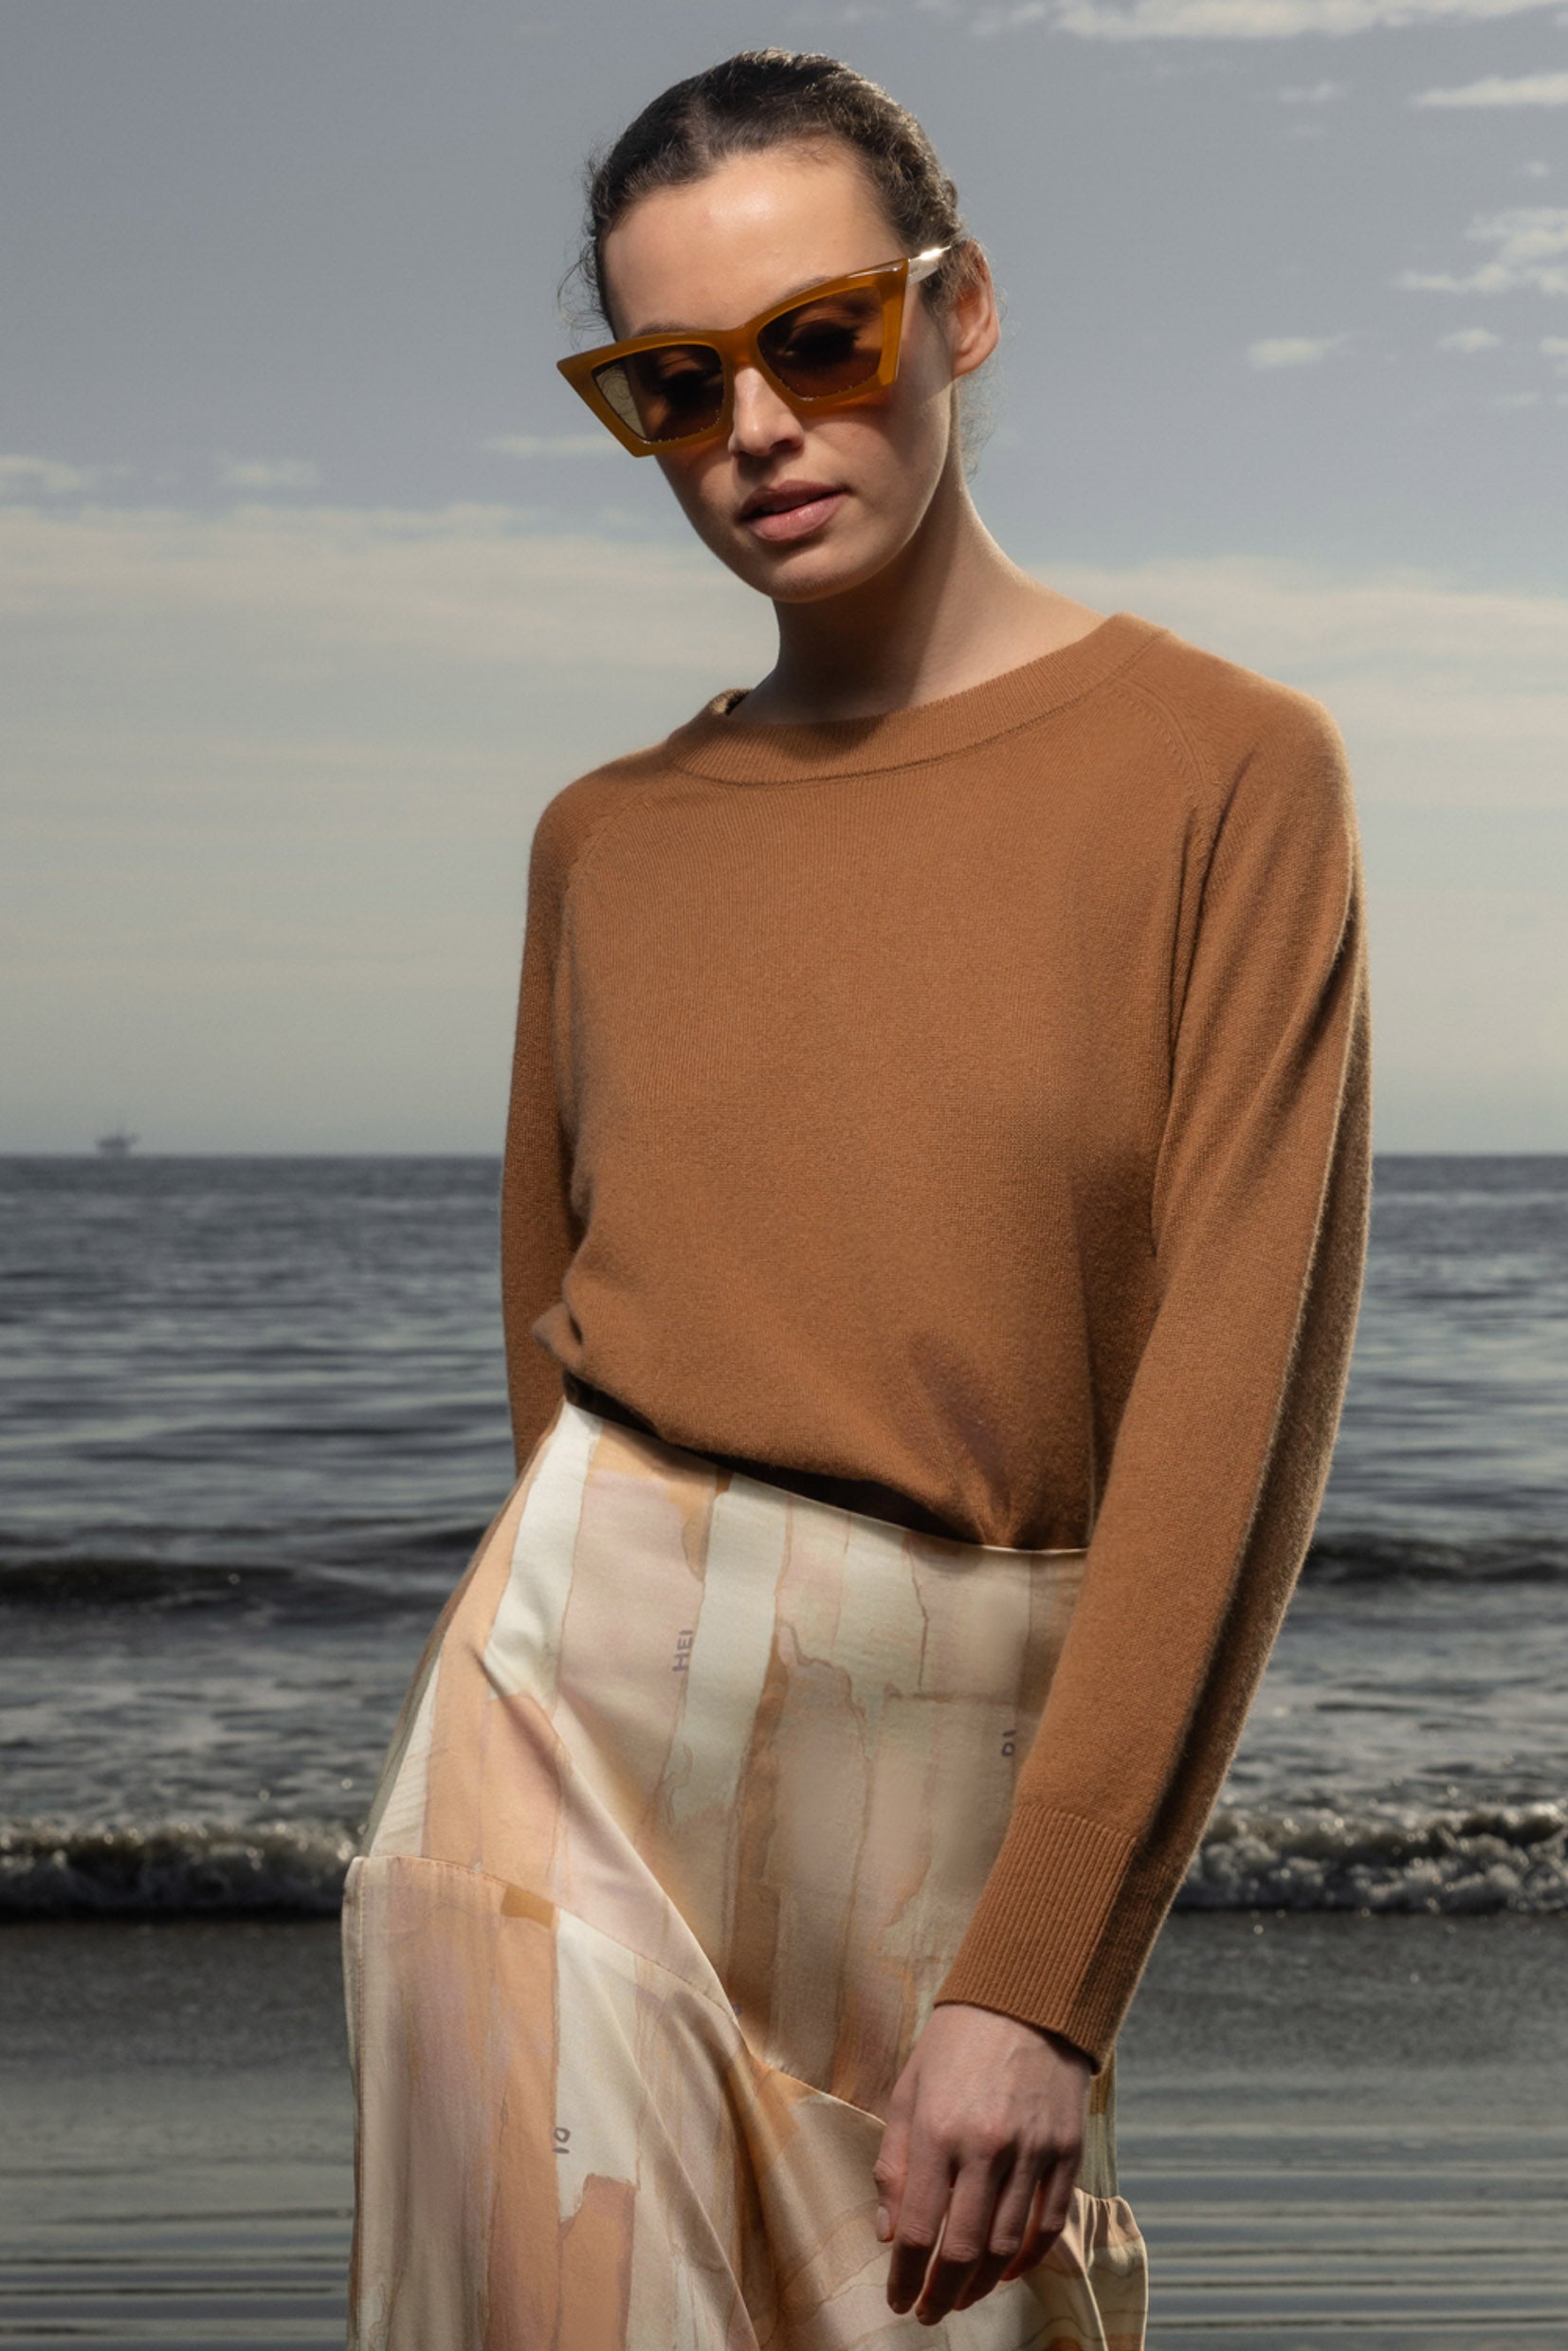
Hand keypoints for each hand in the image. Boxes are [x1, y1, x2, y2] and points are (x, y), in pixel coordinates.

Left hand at [872, 2000, 1091, 2326]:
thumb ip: (895, 2163)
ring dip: (982, 2284)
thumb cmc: (956, 2040)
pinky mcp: (1068, 2151)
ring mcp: (1033, 2151)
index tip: (898, 2300)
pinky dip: (1028, 2258)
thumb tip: (889, 2233)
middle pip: (964, 2250)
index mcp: (938, 2130)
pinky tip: (1007, 2271)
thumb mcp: (909, 2089)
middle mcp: (987, 2146)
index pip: (920, 2229)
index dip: (905, 2277)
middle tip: (929, 2313)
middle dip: (942, 2294)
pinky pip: (1050, 2224)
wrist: (1028, 1996)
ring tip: (963, 2297)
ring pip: (1007, 2245)